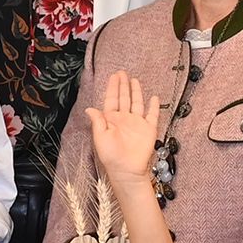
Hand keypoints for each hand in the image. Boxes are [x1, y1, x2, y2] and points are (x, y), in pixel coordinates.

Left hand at [82, 71, 165, 185]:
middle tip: (122, 72)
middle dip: (122, 85)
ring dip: (135, 92)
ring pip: (137, 103)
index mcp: (111, 120)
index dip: (112, 88)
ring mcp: (137, 123)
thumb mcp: (100, 137)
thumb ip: (97, 121)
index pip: (111, 100)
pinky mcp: (148, 129)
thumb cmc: (111, 156)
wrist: (127, 170)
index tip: (113, 76)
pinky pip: (152, 115)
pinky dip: (153, 106)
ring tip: (134, 80)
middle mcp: (124, 119)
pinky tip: (153, 97)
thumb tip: (89, 108)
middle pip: (124, 98)